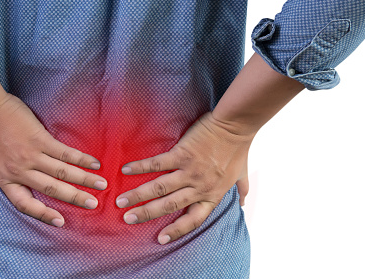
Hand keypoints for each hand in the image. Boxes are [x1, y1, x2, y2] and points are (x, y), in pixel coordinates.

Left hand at [0, 93, 107, 227]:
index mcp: (5, 179)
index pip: (25, 204)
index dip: (43, 214)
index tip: (61, 222)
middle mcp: (21, 171)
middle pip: (52, 189)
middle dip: (76, 198)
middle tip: (94, 204)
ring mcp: (32, 155)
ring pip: (63, 172)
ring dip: (85, 179)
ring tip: (102, 184)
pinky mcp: (41, 139)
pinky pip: (65, 153)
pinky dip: (81, 159)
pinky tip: (94, 163)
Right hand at [115, 111, 252, 243]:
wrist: (235, 125)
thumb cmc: (238, 148)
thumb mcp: (241, 174)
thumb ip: (241, 189)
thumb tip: (244, 203)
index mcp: (212, 195)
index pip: (193, 220)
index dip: (176, 231)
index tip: (160, 239)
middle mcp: (199, 187)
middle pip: (168, 206)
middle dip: (146, 214)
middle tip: (128, 219)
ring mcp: (189, 171)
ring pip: (159, 188)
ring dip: (137, 195)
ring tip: (121, 201)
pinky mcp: (182, 154)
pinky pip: (157, 164)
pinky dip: (140, 167)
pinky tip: (126, 170)